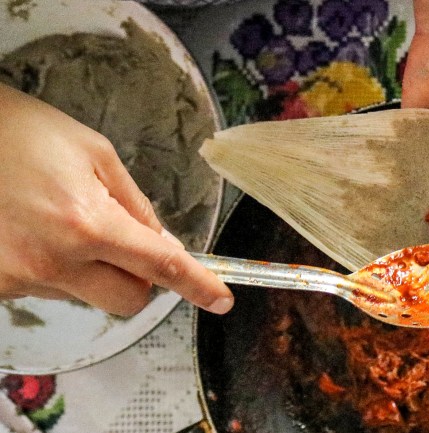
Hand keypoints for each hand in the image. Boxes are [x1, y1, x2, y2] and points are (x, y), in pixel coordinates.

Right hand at [0, 84, 233, 315]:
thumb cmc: (23, 132)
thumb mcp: (95, 153)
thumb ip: (135, 204)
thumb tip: (164, 244)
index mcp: (88, 224)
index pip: (161, 267)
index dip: (197, 285)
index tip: (220, 299)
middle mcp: (55, 261)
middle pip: (128, 300)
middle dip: (139, 278)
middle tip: (124, 241)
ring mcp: (20, 279)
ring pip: (85, 294)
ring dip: (91, 269)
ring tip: (60, 220)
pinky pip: (46, 289)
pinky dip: (54, 268)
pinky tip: (34, 231)